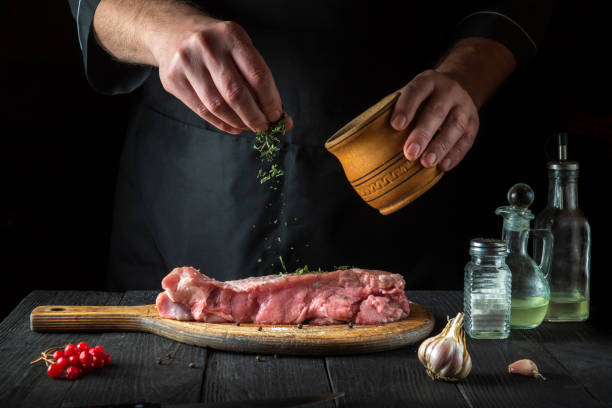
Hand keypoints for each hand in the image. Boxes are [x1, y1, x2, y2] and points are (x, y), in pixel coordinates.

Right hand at [149, 16, 291, 133]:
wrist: (173, 31)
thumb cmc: (217, 46)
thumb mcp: (240, 49)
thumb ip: (260, 80)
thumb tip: (283, 119)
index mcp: (231, 35)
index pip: (257, 75)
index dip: (270, 101)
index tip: (276, 116)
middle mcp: (207, 46)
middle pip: (236, 94)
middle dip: (254, 117)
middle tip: (263, 127)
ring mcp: (187, 63)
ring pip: (218, 106)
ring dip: (238, 122)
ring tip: (249, 127)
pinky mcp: (173, 79)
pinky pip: (202, 111)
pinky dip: (222, 124)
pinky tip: (234, 127)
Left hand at [390, 69, 478, 171]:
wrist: (457, 87)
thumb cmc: (423, 98)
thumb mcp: (411, 93)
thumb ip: (395, 108)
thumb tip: (370, 132)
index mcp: (428, 81)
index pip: (416, 91)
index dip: (406, 107)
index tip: (396, 125)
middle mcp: (448, 91)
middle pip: (436, 111)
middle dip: (423, 133)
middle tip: (410, 152)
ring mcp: (463, 106)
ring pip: (455, 126)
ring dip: (440, 146)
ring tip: (426, 162)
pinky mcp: (474, 122)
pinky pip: (466, 140)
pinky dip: (455, 154)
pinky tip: (443, 166)